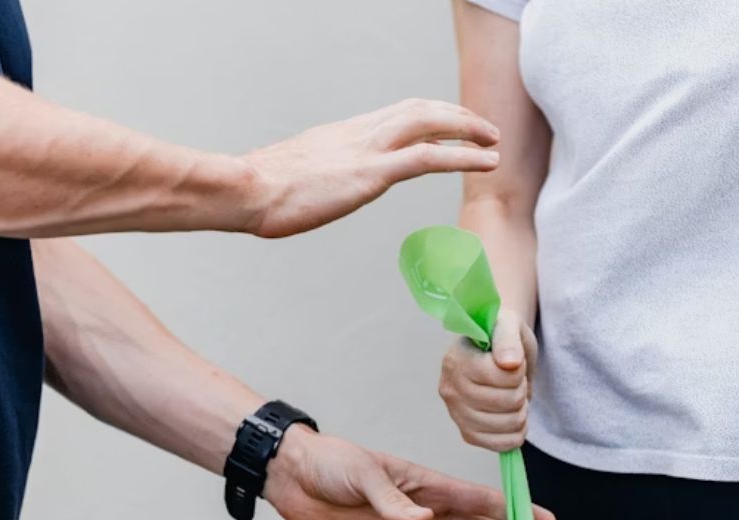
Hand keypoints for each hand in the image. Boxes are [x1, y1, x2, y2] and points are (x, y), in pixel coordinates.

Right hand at [241, 99, 499, 237]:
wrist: (245, 190)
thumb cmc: (259, 192)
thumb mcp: (293, 176)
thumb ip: (316, 176)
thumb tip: (317, 187)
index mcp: (343, 134)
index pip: (396, 113)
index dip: (429, 115)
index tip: (450, 125)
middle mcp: (360, 133)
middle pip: (419, 109)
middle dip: (455, 116)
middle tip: (483, 129)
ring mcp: (367, 150)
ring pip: (430, 123)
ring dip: (467, 130)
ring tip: (493, 142)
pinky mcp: (371, 173)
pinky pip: (428, 158)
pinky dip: (463, 157)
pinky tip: (486, 162)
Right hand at [439, 308, 537, 451]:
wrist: (497, 353)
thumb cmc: (501, 338)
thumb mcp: (508, 326)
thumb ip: (508, 340)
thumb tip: (509, 363)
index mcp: (456, 360)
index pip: (504, 376)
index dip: (519, 370)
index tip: (513, 361)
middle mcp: (450, 389)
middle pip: (508, 402)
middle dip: (521, 390)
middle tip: (513, 380)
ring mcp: (456, 414)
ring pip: (508, 424)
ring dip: (521, 410)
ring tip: (511, 395)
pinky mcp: (467, 434)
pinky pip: (501, 445)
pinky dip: (516, 433)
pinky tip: (512, 417)